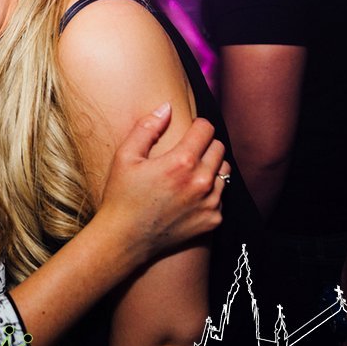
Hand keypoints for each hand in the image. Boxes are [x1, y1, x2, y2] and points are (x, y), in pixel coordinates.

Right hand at [99, 103, 226, 262]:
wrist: (125, 238)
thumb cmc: (121, 195)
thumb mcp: (125, 157)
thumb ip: (147, 128)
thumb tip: (167, 106)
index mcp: (181, 162)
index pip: (206, 129)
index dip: (197, 125)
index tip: (188, 130)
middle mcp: (201, 182)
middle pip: (219, 148)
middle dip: (205, 145)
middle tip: (186, 152)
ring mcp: (210, 203)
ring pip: (225, 172)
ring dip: (211, 168)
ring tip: (189, 173)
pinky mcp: (213, 220)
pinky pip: (221, 196)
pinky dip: (210, 192)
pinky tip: (189, 196)